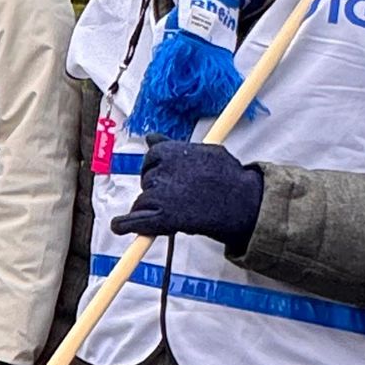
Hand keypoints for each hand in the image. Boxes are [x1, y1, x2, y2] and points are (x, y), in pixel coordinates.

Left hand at [111, 139, 264, 249]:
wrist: (244, 201)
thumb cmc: (229, 177)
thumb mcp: (205, 150)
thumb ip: (173, 145)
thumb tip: (151, 137)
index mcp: (168, 151)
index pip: (152, 157)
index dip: (159, 169)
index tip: (166, 176)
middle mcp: (160, 171)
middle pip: (147, 179)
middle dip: (156, 187)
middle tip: (177, 196)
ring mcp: (160, 194)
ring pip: (143, 201)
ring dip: (152, 206)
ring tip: (178, 210)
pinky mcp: (163, 217)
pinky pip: (135, 221)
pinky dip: (126, 225)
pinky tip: (119, 226)